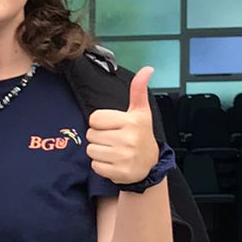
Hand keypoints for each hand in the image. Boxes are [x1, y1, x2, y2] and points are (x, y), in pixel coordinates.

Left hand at [87, 65, 160, 186]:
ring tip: (114, 150)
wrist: (150, 165)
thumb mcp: (141, 112)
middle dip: (99, 137)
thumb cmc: (141, 135)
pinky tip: (114, 162)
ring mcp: (124, 157)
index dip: (101, 122)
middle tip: (114, 139)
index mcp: (131, 121)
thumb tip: (147, 69)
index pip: (94, 118)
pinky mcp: (119, 172)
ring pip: (91, 150)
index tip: (113, 126)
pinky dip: (101, 165)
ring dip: (98, 151)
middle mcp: (128, 139)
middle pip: (90, 135)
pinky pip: (95, 166)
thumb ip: (138, 90)